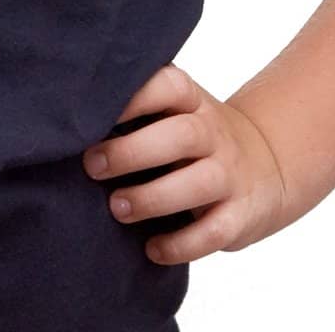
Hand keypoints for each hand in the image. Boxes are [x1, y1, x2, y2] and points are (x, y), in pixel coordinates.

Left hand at [81, 63, 290, 265]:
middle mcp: (213, 133)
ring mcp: (230, 174)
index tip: (95, 112)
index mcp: (192, 101)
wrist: (266, 166)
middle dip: (132, 152)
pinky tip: (151, 249)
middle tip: (91, 166)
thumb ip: (137, 110)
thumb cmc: (195, 137)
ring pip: (198, 183)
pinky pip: (214, 232)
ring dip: (152, 198)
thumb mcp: (175, 112)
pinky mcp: (240, 215)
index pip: (170, 86)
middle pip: (180, 136)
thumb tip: (68, 118)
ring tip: (117, 208)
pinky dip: (181, 244)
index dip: (135, 96)